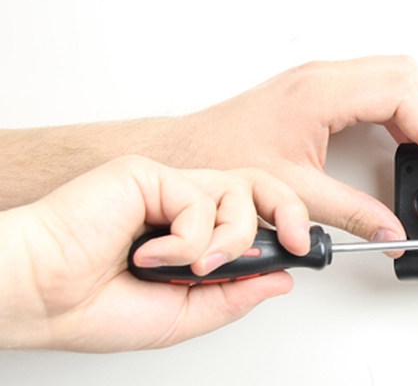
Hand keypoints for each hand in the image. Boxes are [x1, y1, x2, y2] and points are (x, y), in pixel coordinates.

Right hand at [0, 156, 309, 351]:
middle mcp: (184, 207)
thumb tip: (280, 278)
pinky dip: (184, 239)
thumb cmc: (98, 307)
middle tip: (294, 242)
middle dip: (287, 211)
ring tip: (195, 267)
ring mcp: (166, 188)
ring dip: (227, 241)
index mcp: (194, 235)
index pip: (252, 215)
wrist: (44, 298)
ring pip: (235, 193)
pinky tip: (150, 255)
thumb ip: (235, 295)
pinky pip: (196, 200)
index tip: (301, 251)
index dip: (282, 227)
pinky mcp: (146, 175)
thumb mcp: (186, 315)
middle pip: (257, 186)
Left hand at [178, 55, 417, 254]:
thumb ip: (352, 214)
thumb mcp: (296, 192)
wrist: (189, 151)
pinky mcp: (316, 88)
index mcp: (320, 94)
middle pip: (403, 74)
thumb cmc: (224, 157)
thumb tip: (390, 232)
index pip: (398, 94)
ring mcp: (319, 78)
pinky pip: (373, 83)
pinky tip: (407, 129)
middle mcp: (322, 77)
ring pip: (391, 74)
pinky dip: (399, 104)